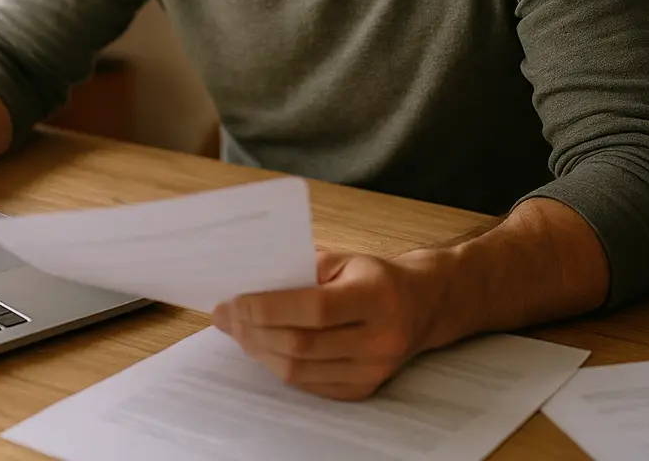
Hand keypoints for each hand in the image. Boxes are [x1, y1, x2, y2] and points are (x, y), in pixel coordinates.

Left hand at [211, 249, 448, 400]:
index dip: (268, 308)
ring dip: (260, 351)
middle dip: (254, 331)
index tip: (234, 301)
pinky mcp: (365, 389)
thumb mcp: (345, 258)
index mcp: (376, 296)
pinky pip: (310, 384)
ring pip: (301, 370)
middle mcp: (380, 338)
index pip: (315, 309)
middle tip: (226, 317)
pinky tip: (264, 348)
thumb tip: (249, 285)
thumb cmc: (375, 276)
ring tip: (238, 332)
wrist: (422, 305)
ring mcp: (373, 369)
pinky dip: (280, 367)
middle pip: (302, 345)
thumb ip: (302, 268)